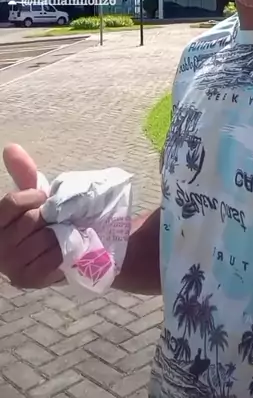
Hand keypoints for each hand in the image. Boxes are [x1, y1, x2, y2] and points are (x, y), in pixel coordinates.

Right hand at [0, 144, 62, 287]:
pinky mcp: (28, 280)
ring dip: (58, 233)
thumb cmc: (47, 217)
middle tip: (52, 220)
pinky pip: (53, 257)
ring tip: (57, 234)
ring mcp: (11, 266)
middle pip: (30, 220)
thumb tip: (11, 147)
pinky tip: (61, 249)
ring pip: (44, 238)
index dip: (31, 197)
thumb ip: (23, 172)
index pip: (10, 203)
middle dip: (47, 216)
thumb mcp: (35, 193)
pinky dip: (63, 250)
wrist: (67, 243)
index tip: (42, 197)